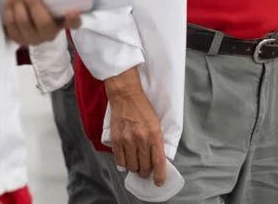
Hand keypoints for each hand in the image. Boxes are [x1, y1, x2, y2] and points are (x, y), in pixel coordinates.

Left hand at [2, 0, 81, 45]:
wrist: (28, 18)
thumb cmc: (43, 5)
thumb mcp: (52, 0)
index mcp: (63, 23)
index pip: (73, 23)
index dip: (73, 18)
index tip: (72, 10)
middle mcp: (50, 34)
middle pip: (44, 23)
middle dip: (34, 6)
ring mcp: (34, 39)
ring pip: (24, 24)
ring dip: (18, 6)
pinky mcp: (19, 39)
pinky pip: (11, 26)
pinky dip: (9, 11)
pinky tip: (9, 0)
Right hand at [105, 68, 165, 186]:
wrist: (127, 96)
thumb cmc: (143, 109)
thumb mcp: (156, 123)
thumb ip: (156, 141)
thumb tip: (156, 158)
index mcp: (154, 134)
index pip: (159, 161)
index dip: (160, 175)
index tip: (160, 181)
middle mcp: (141, 139)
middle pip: (144, 167)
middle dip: (146, 172)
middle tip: (146, 171)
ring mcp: (128, 140)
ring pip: (132, 166)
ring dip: (135, 168)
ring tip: (136, 164)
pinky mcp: (117, 140)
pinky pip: (120, 160)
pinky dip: (123, 164)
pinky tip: (126, 161)